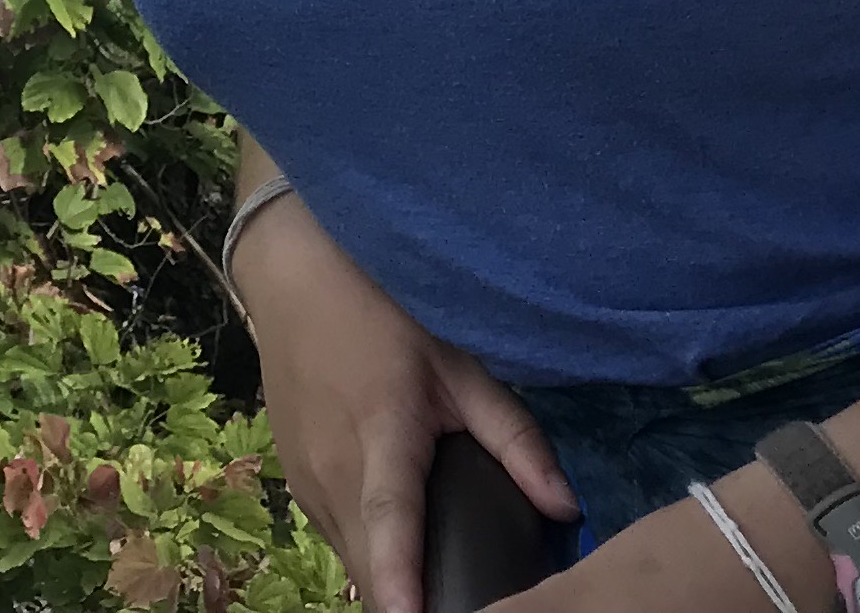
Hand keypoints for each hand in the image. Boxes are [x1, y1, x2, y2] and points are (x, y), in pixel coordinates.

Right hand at [228, 196, 576, 612]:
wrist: (294, 279)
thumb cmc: (385, 313)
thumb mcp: (459, 364)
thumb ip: (513, 437)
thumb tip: (567, 508)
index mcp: (382, 435)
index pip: (392, 522)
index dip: (402, 579)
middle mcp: (333, 469)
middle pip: (369, 563)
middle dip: (406, 598)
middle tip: (458, 602)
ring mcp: (304, 479)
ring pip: (349, 557)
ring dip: (385, 577)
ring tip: (433, 587)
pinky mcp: (292, 480)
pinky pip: (334, 536)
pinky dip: (365, 552)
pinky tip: (395, 548)